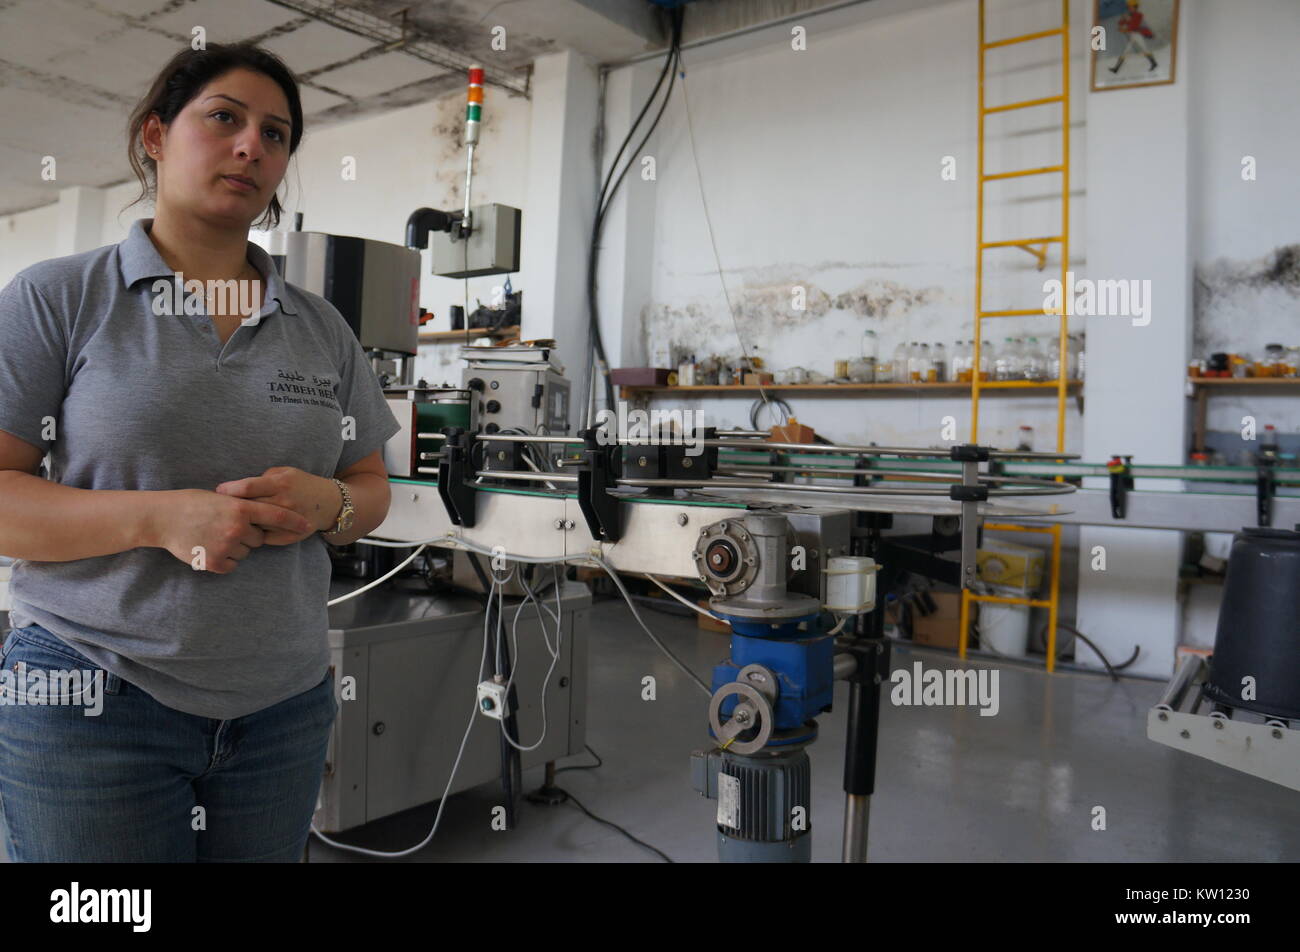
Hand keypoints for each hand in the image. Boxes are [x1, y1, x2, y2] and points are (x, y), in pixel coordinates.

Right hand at [153, 488, 312, 573]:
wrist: (162, 518)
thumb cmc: (190, 503)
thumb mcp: (220, 498)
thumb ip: (242, 506)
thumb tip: (261, 514)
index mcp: (240, 508)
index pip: (277, 515)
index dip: (294, 521)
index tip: (308, 526)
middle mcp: (237, 528)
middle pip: (259, 538)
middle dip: (248, 535)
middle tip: (226, 527)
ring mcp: (226, 546)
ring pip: (245, 552)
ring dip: (235, 547)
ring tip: (213, 535)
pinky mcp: (214, 562)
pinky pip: (231, 565)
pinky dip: (223, 560)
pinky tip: (209, 548)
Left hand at [214, 466, 340, 543]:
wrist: (329, 504)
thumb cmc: (302, 484)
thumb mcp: (285, 472)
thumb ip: (262, 479)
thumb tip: (236, 487)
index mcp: (280, 484)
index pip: (247, 487)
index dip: (228, 490)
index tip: (218, 492)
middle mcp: (284, 502)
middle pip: (247, 509)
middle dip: (231, 509)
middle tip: (219, 508)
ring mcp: (287, 522)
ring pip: (254, 526)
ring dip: (241, 524)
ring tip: (230, 521)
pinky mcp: (289, 536)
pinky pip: (263, 538)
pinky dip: (254, 534)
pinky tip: (248, 530)